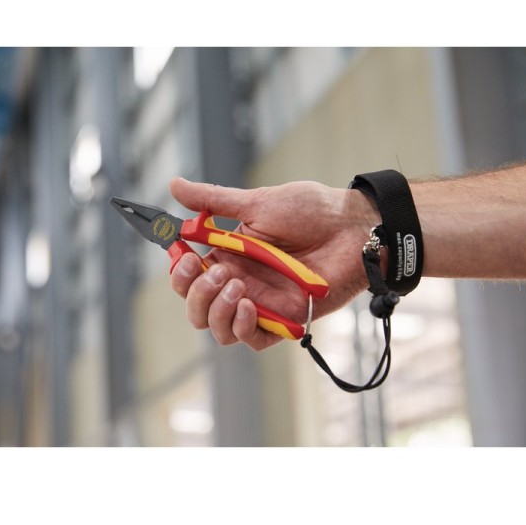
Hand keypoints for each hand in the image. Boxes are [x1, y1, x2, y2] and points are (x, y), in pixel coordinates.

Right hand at [169, 177, 381, 349]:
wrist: (352, 227)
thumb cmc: (310, 211)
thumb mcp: (256, 202)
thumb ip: (213, 200)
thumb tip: (173, 184)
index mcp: (229, 255)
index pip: (189, 276)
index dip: (180, 272)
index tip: (186, 255)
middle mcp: (239, 282)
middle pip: (197, 308)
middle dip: (194, 294)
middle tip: (216, 271)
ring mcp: (260, 303)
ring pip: (217, 328)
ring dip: (215, 310)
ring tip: (236, 285)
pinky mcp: (283, 321)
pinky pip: (250, 340)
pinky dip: (240, 327)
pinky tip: (247, 305)